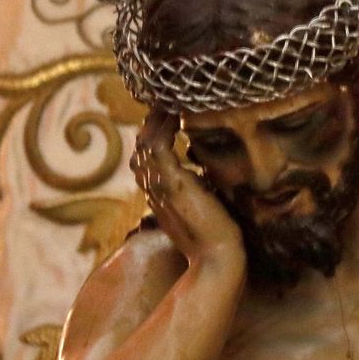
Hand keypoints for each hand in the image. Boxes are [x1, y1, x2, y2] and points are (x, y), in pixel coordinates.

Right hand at [130, 111, 244, 270]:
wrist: (217, 258)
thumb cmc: (217, 238)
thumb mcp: (205, 208)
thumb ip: (200, 190)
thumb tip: (206, 174)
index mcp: (161, 195)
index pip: (147, 160)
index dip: (154, 138)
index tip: (167, 119)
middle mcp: (154, 189)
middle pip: (141, 148)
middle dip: (152, 123)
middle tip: (165, 101)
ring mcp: (159, 185)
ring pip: (146, 143)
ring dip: (156, 120)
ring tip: (169, 101)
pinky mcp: (171, 183)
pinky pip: (158, 146)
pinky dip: (163, 127)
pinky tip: (174, 113)